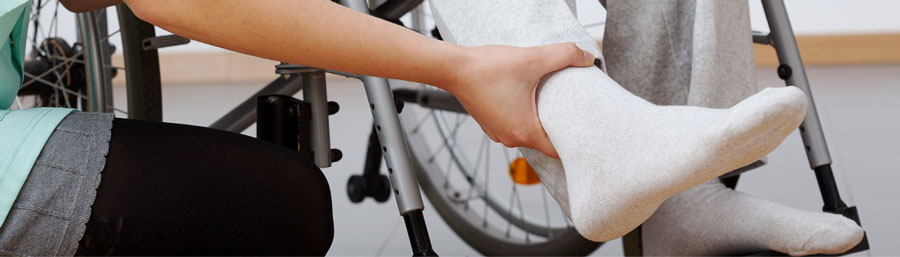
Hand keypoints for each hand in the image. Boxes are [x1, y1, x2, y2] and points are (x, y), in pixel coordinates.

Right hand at [445, 43, 594, 158]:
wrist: (453, 67)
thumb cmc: (486, 69)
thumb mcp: (533, 58)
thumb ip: (564, 55)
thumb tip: (586, 58)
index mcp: (523, 132)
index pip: (558, 150)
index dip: (575, 141)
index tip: (586, 130)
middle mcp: (510, 138)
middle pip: (545, 140)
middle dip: (559, 126)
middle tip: (573, 109)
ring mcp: (498, 132)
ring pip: (529, 131)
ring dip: (540, 118)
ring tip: (551, 100)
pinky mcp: (491, 122)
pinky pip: (515, 123)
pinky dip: (524, 114)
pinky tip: (528, 96)